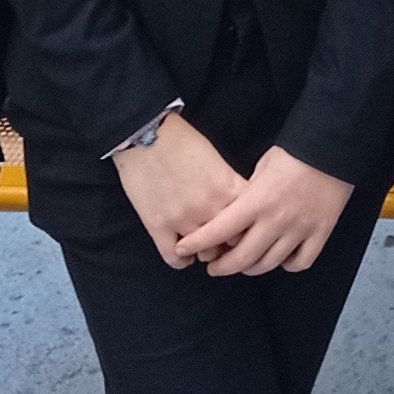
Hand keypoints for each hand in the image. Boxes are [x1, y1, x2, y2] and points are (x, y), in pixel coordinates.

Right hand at [112, 111, 248, 265]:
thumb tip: (235, 206)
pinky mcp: (158, 227)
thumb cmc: (181, 140)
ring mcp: (184, 219)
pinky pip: (175, 258)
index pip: (249, 222)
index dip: (248, 228)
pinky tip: (181, 252)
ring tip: (200, 246)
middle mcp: (209, 207)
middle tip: (222, 240)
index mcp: (227, 188)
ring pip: (205, 253)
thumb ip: (228, 185)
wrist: (145, 134)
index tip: (242, 229)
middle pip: (231, 242)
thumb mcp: (215, 159)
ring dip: (204, 251)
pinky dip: (181, 259)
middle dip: (228, 242)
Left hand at [183, 147, 357, 276]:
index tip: (183, 248)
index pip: (220, 229)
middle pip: (243, 258)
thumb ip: (247, 195)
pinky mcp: (320, 233)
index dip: (198, 242)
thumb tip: (234, 214)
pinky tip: (280, 258)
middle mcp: (276, 220)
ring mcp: (300, 229)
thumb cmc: (294, 154)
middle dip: (223, 267)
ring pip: (270, 264)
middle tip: (214, 268)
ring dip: (252, 269)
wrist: (333, 149)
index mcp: (257, 200)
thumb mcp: (261, 168)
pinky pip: (300, 262)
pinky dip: (288, 265)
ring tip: (244, 265)